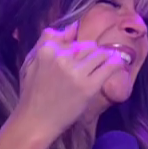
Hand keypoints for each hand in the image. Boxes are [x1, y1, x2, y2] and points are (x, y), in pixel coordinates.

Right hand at [8, 22, 127, 140]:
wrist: (35, 122)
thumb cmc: (32, 94)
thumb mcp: (30, 62)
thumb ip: (47, 41)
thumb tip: (71, 26)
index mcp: (47, 50)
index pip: (70, 34)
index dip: (76, 47)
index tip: (78, 56)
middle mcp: (62, 57)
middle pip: (88, 45)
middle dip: (89, 54)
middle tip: (86, 69)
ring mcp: (76, 72)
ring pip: (100, 53)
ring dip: (102, 60)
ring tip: (99, 70)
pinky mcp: (88, 86)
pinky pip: (110, 66)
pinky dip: (116, 64)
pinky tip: (117, 66)